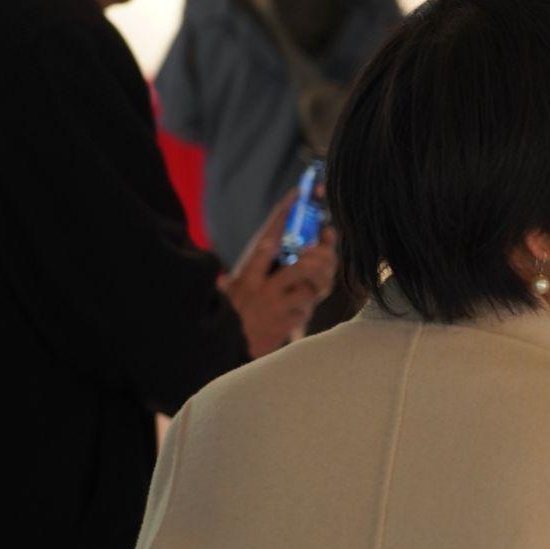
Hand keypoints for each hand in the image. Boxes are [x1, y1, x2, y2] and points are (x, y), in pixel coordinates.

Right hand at [219, 188, 339, 358]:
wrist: (224, 351)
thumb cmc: (228, 318)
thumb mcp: (229, 291)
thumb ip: (246, 272)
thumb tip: (257, 253)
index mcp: (247, 277)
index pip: (266, 242)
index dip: (283, 217)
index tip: (297, 196)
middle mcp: (263, 290)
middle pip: (302, 266)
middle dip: (320, 258)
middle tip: (325, 253)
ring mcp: (276, 308)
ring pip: (311, 287)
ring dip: (319, 282)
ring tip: (316, 280)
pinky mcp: (286, 323)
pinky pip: (308, 308)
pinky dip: (308, 305)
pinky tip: (301, 304)